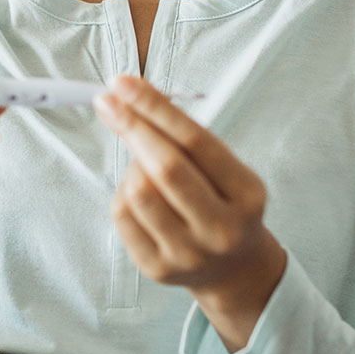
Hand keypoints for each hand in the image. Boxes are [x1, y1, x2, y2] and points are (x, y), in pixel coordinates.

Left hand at [93, 75, 284, 318]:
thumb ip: (187, 140)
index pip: (196, 142)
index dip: (156, 108)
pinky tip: (136, 192)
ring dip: (132, 165)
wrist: (232, 269)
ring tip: (142, 164)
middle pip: (166, 167)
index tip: (124, 84)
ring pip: (138, 191)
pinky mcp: (157, 268)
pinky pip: (122, 215)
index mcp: (246, 195)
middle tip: (108, 100)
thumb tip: (130, 97)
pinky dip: (123, 191)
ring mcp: (189, 253)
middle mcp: (221, 228)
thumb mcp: (225, 171)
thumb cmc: (222, 204)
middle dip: (132, 126)